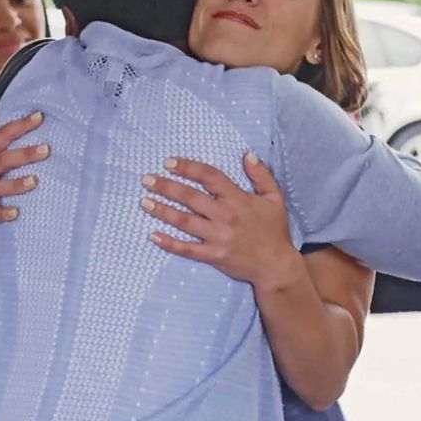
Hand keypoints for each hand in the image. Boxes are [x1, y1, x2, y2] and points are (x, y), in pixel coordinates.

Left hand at [141, 152, 301, 290]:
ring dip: (162, 210)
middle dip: (166, 186)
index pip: (209, 177)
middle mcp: (225, 216)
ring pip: (184, 221)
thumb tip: (248, 154)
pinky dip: (169, 243)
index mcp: (238, 199)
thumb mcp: (275, 198)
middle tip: (147, 180)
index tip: (169, 162)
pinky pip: (187, 249)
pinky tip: (153, 235)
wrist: (276, 265)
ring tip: (144, 202)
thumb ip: (261, 175)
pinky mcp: (213, 255)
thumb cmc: (274, 230)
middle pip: (190, 197)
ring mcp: (218, 237)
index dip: (188, 168)